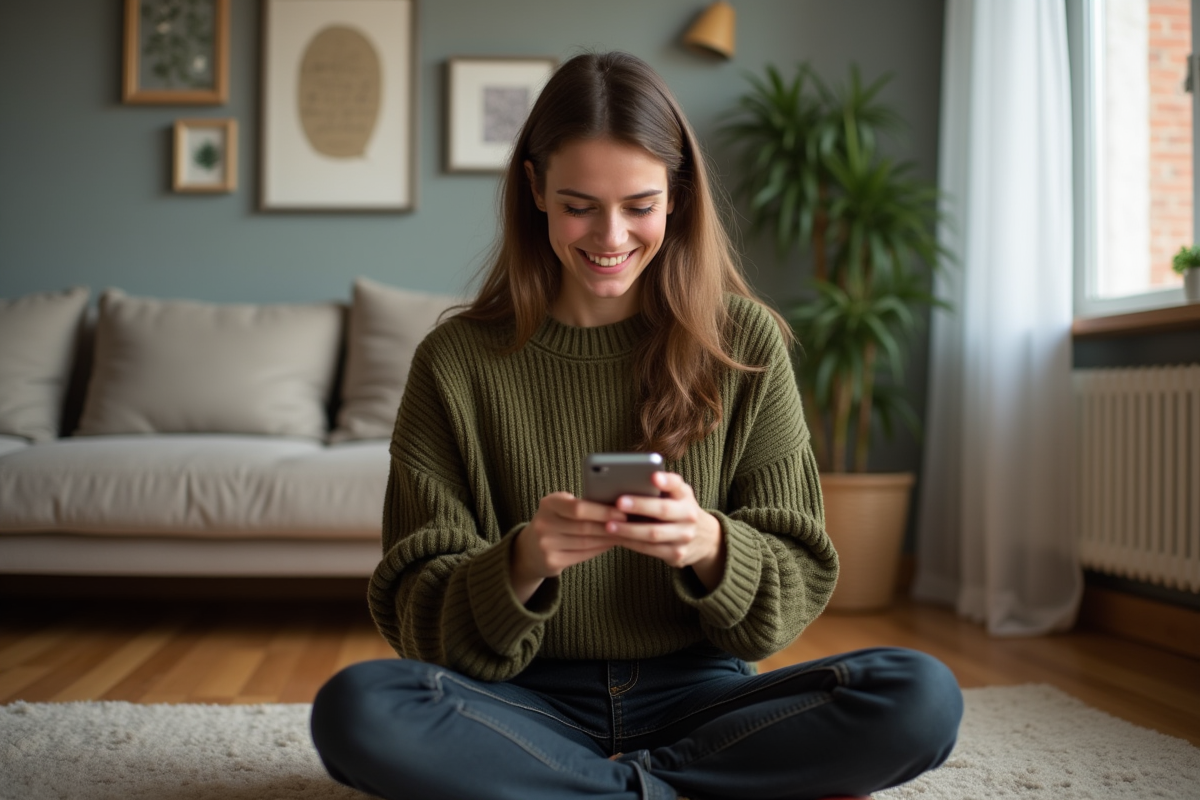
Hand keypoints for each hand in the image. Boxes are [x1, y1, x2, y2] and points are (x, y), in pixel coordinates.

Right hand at [510, 492, 625, 604]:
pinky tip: (611, 543)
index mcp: (548, 504)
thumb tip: (617, 505)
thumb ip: (581, 504)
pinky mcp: (552, 561)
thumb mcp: (560, 507)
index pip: (578, 508)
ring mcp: (546, 545)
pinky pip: (583, 554)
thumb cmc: (555, 521)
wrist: (529, 548)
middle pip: (584, 527)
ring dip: (609, 538)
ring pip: (586, 542)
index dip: (602, 511)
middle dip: (610, 526)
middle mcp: (543, 524)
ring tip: (625, 534)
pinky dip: (600, 549)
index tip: (622, 513)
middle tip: (630, 525)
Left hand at [605, 472, 725, 590]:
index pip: (677, 485)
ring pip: (654, 534)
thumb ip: (660, 487)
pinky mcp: (677, 554)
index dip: (666, 481)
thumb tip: (626, 480)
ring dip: (629, 530)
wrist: (705, 539)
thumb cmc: (678, 509)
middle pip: (663, 510)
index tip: (653, 476)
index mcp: (685, 496)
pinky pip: (650, 550)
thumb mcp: (677, 495)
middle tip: (618, 502)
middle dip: (640, 506)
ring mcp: (684, 536)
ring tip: (610, 525)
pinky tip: (618, 538)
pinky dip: (632, 544)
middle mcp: (689, 515)